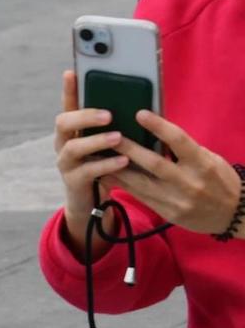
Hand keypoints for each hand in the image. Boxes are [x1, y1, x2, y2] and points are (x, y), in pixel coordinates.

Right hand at [54, 70, 130, 245]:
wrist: (95, 201)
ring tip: (118, 137)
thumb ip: (119, 123)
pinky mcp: (73, 181)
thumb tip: (141, 100)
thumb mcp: (114, 141)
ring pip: (73, 147)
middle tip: (108, 114)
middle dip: (84, 115)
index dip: (69, 89)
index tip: (72, 72)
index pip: (69, 104)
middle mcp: (64, 143)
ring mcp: (66, 163)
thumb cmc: (109, 163)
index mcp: (74, 129)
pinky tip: (123, 160)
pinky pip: (87, 171)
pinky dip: (106, 164)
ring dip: (96, 141)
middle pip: (63, 122)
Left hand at [115, 110, 242, 235]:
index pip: (179, 140)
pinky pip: (139, 197)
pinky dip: (121, 185)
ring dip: (116, 169)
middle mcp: (189, 182)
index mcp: (203, 163)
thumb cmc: (220, 180)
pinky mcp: (167, 213)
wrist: (233, 214)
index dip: (159, 126)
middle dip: (128, 149)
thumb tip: (155, 132)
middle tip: (108, 135)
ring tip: (97, 156)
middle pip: (153, 163)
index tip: (140, 113)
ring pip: (140, 183)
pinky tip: (105, 175)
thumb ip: (184, 150)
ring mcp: (176, 200)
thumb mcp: (209, 160)